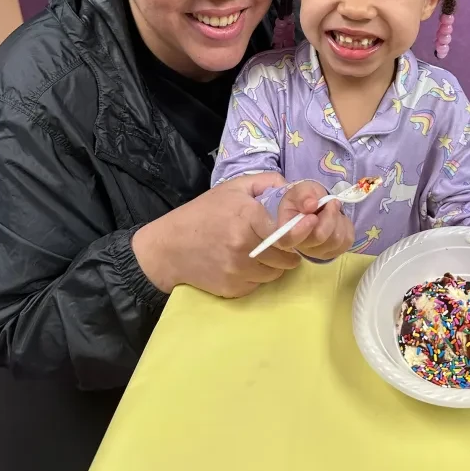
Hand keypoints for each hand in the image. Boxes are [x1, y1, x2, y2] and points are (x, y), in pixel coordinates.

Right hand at [133, 173, 300, 298]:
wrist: (168, 247)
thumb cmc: (203, 213)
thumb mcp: (233, 187)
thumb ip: (267, 182)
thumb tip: (294, 188)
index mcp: (248, 217)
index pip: (289, 234)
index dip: (298, 234)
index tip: (301, 231)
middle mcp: (245, 246)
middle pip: (287, 258)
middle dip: (288, 251)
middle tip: (279, 243)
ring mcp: (238, 271)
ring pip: (275, 274)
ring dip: (274, 265)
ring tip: (261, 252)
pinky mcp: (233, 289)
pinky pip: (258, 285)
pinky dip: (257, 277)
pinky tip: (244, 264)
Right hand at [275, 181, 354, 259]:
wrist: (316, 206)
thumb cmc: (304, 199)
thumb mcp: (301, 189)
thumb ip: (303, 195)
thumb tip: (311, 204)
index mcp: (286, 230)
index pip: (289, 240)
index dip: (301, 230)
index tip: (313, 216)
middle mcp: (300, 246)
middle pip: (319, 237)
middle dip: (328, 215)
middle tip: (331, 201)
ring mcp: (318, 252)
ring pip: (336, 239)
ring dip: (338, 219)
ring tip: (333, 208)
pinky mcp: (335, 252)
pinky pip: (347, 240)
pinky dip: (346, 225)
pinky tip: (338, 219)